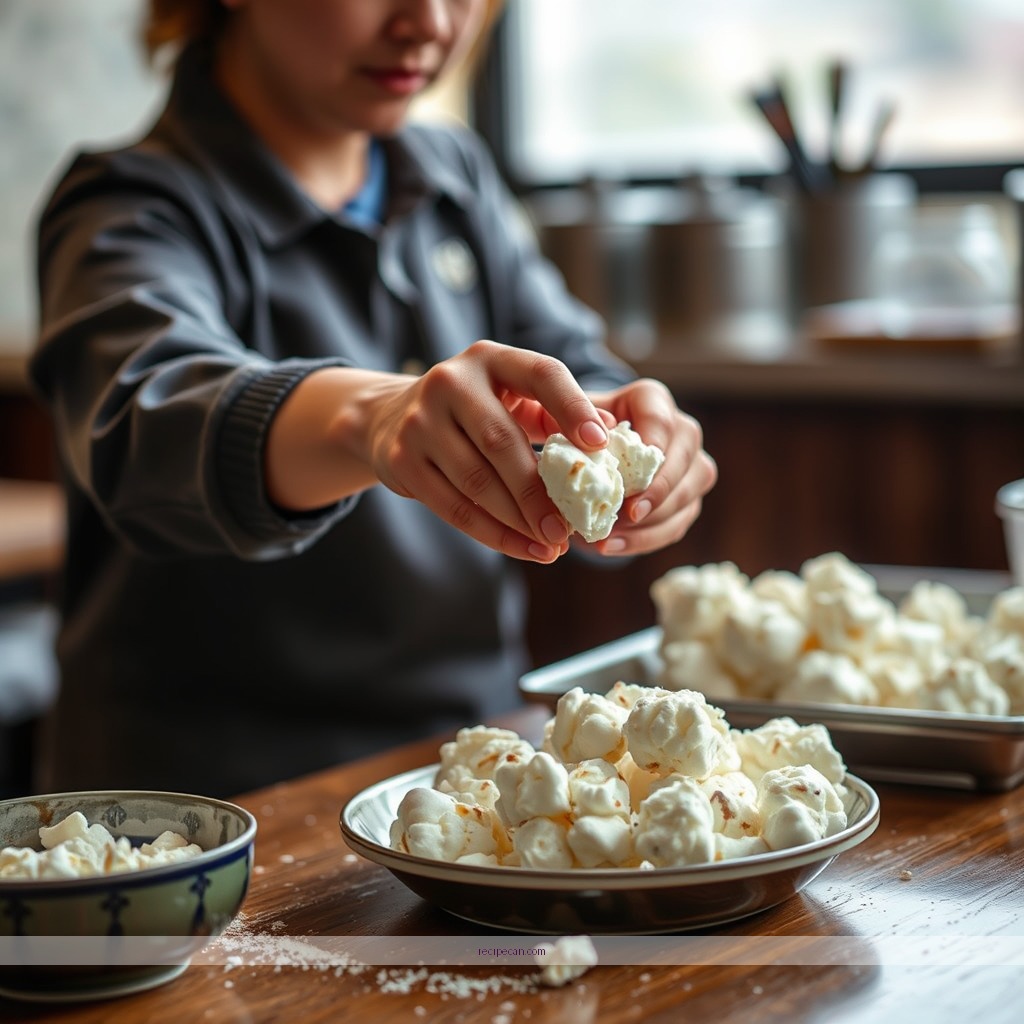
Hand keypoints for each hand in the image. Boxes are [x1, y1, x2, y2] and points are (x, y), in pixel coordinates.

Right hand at [362, 340, 613, 562]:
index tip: (601, 443)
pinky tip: (523, 548)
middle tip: (571, 527)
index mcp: (491, 358)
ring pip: (477, 481)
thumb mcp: (511, 398)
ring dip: (519, 520)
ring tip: (552, 546)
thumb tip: (612, 434)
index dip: (573, 407)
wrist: (388, 418)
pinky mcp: (402, 461)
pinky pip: (453, 507)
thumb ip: (555, 413)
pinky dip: (493, 534)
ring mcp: (420, 422)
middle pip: (502, 441)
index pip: (541, 374)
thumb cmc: (473, 412)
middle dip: (539, 490)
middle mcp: (451, 382)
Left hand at [585, 378, 715, 556]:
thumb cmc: (577, 430)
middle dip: (658, 491)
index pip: (661, 421)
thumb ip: (577, 423)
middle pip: (685, 461)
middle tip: (628, 514)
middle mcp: (681, 432)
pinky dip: (644, 540)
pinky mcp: (687, 500)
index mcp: (652, 401)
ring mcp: (690, 467)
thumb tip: (592, 436)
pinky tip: (611, 546)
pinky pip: (675, 525)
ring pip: (686, 497)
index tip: (631, 476)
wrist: (590, 449)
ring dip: (650, 522)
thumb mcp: (570, 419)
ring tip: (609, 537)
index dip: (651, 448)